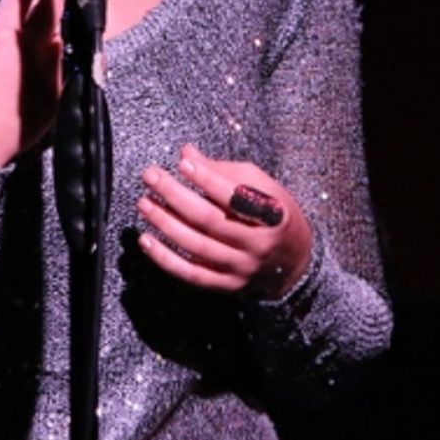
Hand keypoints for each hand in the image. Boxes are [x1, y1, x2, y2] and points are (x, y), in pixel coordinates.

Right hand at [0, 0, 64, 166]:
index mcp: (1, 35)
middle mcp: (31, 50)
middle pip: (52, 6)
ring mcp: (48, 73)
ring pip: (63, 33)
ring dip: (62, 16)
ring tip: (59, 5)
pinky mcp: (57, 94)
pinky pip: (66, 63)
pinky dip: (64, 48)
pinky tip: (60, 42)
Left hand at [136, 144, 313, 299]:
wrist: (295, 262)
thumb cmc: (274, 214)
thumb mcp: (262, 187)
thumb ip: (224, 171)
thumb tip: (187, 153)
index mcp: (273, 215)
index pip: (236, 196)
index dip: (208, 179)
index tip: (183, 162)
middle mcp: (258, 244)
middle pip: (210, 220)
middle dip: (175, 195)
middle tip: (151, 176)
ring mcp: (242, 268)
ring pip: (197, 246)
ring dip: (165, 223)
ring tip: (144, 203)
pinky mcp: (227, 285)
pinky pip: (191, 274)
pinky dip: (165, 259)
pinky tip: (146, 240)